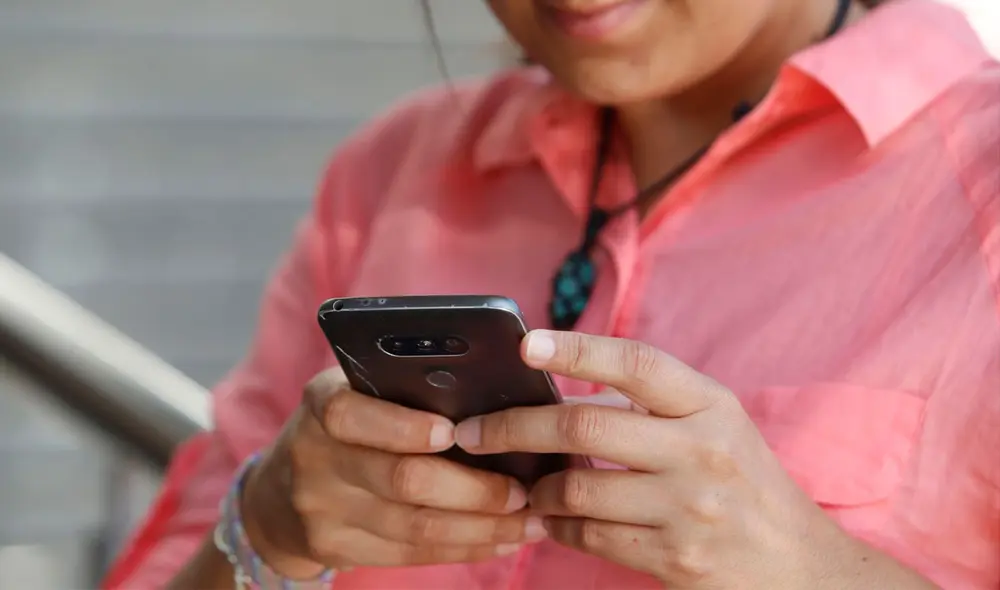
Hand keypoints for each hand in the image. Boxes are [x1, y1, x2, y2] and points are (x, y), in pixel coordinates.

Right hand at [240, 367, 546, 577]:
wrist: (278, 496)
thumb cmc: (346, 427)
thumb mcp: (356, 393)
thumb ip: (406, 390)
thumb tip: (491, 399)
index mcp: (322, 403)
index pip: (354, 414)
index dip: (404, 427)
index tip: (454, 432)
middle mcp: (316, 457)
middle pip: (402, 480)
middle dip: (473, 489)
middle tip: (523, 490)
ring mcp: (323, 509)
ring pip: (415, 526)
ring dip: (481, 527)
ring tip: (528, 520)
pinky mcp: (337, 548)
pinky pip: (411, 553)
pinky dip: (463, 548)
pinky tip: (499, 540)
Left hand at [453, 331, 842, 587]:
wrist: (797, 565)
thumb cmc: (743, 481)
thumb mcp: (716, 426)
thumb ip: (651, 405)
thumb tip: (558, 395)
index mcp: (710, 405)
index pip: (637, 364)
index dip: (579, 349)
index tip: (526, 345)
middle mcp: (702, 450)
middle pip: (585, 428)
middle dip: (513, 428)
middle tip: (472, 432)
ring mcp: (689, 507)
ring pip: (578, 489)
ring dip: (538, 489)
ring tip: (526, 485)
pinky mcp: (675, 557)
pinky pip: (590, 537)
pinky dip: (559, 526)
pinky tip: (553, 519)